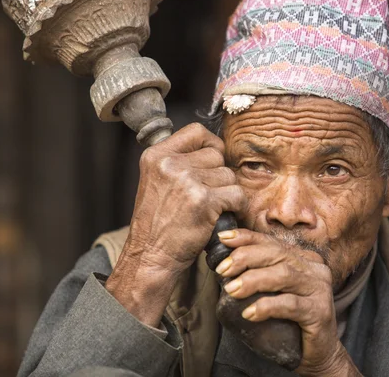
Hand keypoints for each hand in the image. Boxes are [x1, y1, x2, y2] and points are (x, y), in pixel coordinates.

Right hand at [106, 123, 245, 325]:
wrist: (151, 256)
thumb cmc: (158, 223)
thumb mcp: (156, 182)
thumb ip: (178, 162)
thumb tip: (212, 148)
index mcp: (156, 156)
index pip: (196, 131)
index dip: (210, 145)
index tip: (211, 162)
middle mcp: (170, 164)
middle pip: (216, 155)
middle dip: (218, 176)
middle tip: (209, 195)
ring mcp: (187, 181)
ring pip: (228, 176)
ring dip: (227, 193)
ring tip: (212, 209)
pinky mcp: (204, 200)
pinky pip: (236, 194)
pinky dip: (237, 207)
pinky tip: (224, 216)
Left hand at [216, 229, 361, 376]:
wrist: (320, 353)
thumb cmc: (292, 322)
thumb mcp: (274, 293)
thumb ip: (259, 275)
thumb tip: (223, 264)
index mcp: (303, 259)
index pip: (272, 242)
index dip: (247, 238)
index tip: (223, 239)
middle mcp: (314, 269)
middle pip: (277, 254)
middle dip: (246, 258)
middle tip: (222, 269)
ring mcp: (319, 289)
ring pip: (283, 275)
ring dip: (253, 280)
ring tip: (231, 290)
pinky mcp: (320, 312)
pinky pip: (290, 304)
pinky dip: (267, 306)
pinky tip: (249, 313)